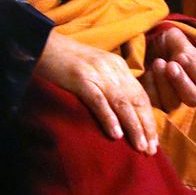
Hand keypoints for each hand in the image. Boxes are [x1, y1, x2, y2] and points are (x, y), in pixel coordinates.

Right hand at [35, 31, 158, 154]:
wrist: (41, 44)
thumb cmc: (66, 62)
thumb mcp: (94, 70)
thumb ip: (109, 85)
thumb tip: (121, 113)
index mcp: (117, 66)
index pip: (140, 95)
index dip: (148, 119)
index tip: (153, 141)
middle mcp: (112, 68)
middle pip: (136, 100)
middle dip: (146, 126)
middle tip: (151, 150)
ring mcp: (97, 72)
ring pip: (122, 102)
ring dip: (133, 126)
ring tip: (140, 146)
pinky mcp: (80, 78)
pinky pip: (99, 100)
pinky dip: (109, 117)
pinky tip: (116, 134)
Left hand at [141, 23, 195, 111]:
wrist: (144, 48)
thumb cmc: (165, 43)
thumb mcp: (176, 38)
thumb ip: (183, 47)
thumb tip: (181, 59)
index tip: (182, 56)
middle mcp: (191, 92)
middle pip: (195, 99)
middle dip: (182, 82)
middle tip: (171, 65)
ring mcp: (173, 100)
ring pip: (173, 104)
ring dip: (164, 84)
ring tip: (158, 63)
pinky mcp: (156, 105)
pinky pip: (155, 104)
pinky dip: (151, 88)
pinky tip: (148, 73)